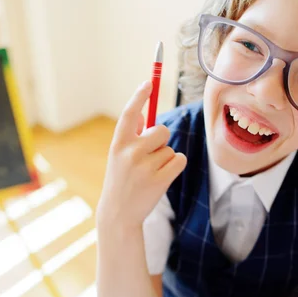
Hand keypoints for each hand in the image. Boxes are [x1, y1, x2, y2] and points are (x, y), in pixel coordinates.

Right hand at [97, 81, 186, 229]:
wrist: (119, 213)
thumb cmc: (121, 180)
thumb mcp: (118, 156)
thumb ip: (131, 135)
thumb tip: (145, 113)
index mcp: (118, 144)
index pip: (130, 114)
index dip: (139, 97)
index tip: (148, 83)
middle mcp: (130, 153)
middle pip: (162, 131)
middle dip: (161, 140)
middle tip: (149, 156)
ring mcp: (145, 167)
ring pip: (171, 148)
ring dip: (165, 158)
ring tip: (150, 173)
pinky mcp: (160, 180)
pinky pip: (179, 160)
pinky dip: (175, 166)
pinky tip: (162, 177)